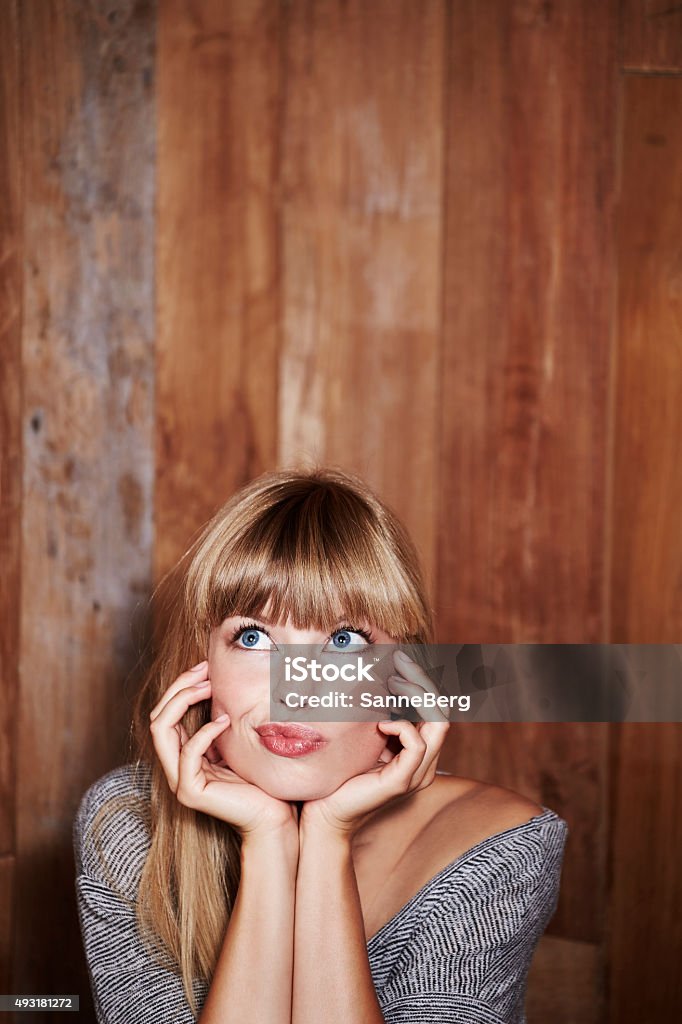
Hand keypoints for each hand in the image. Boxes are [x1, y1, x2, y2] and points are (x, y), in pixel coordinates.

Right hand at [149, 662, 298, 841]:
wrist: (273, 816)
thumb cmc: (260, 779)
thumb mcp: (235, 741)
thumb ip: (221, 721)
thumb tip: (219, 682)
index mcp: (184, 755)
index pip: (166, 714)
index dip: (181, 686)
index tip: (205, 666)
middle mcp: (176, 767)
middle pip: (157, 717)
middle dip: (178, 687)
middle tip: (204, 669)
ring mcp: (180, 781)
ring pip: (161, 730)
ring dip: (183, 700)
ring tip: (208, 686)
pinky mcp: (190, 792)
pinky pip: (188, 753)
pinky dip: (204, 731)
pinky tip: (224, 720)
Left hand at [301, 650, 449, 835]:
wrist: (322, 812)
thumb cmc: (340, 772)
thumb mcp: (364, 735)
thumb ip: (378, 714)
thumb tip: (378, 677)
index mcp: (419, 751)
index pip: (437, 708)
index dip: (424, 681)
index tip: (402, 658)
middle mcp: (425, 762)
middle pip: (442, 711)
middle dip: (423, 681)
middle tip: (400, 661)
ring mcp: (416, 773)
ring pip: (438, 723)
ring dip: (415, 696)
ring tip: (392, 684)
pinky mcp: (401, 782)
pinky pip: (417, 744)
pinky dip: (402, 726)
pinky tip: (381, 723)